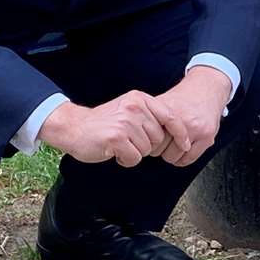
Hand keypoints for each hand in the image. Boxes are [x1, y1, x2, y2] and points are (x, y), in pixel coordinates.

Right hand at [38, 91, 178, 167]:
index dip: (181, 133)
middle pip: (159, 138)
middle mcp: (134, 107)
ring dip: (135, 153)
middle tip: (128, 142)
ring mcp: (125, 122)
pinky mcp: (117, 138)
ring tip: (120, 145)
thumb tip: (177, 132)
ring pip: (147, 150)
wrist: (74, 127)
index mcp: (140, 99)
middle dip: (147, 146)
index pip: (170, 117)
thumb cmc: (104, 123)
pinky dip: (126, 160)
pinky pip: (134, 158)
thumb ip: (150, 116)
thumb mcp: (129, 110)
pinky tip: (114, 152)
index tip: (185, 145)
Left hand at [150, 67, 233, 167]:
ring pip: (173, 157)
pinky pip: (188, 159)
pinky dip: (182, 158)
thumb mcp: (162, 102)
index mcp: (167, 110)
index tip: (150, 139)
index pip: (148, 138)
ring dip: (171, 155)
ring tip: (173, 145)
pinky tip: (182, 149)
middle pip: (159, 150)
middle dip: (159, 149)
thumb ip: (149, 117)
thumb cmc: (183, 98)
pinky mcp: (206, 137)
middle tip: (163, 142)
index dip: (148, 141)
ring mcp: (195, 129)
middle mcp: (181, 119)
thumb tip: (135, 135)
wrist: (206, 89)